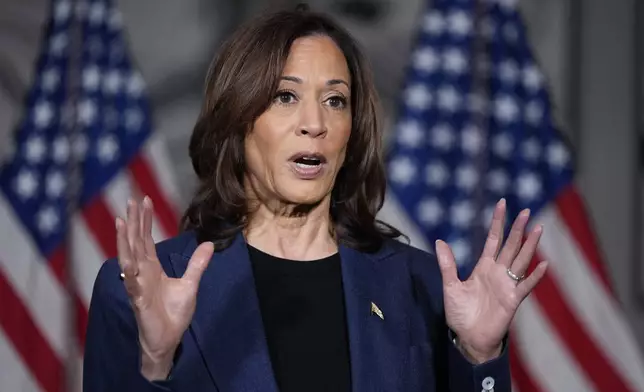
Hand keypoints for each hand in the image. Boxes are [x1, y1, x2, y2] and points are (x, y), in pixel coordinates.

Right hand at [116, 197, 213, 379]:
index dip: (144, 220)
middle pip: (135, 243)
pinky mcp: (139, 300)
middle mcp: (141, 273)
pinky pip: (132, 284)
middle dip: (133, 222)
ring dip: (124, 241)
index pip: (145, 239)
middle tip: (131, 200)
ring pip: (128, 259)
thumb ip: (197, 265)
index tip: (144, 200)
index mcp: (151, 268)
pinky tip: (127, 260)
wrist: (169, 339)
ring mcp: (138, 286)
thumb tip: (208, 244)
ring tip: (121, 222)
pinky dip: (129, 272)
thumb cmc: (174, 314)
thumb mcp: (190, 285)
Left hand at [435, 198, 546, 362]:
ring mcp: (507, 285)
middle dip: (517, 229)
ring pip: (521, 260)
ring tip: (538, 228)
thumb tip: (439, 241)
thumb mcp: (450, 286)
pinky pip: (526, 286)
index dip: (498, 222)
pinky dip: (535, 276)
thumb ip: (448, 264)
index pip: (493, 239)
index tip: (502, 204)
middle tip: (526, 210)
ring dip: (529, 245)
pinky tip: (544, 265)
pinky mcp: (513, 300)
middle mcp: (498, 273)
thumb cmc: (461, 314)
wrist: (469, 337)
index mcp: (483, 267)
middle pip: (510, 246)